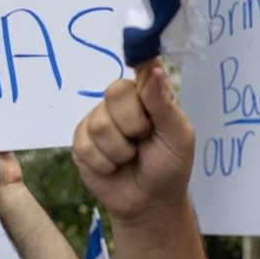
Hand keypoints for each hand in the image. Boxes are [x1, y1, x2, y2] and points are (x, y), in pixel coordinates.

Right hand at [73, 63, 193, 221]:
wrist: (150, 203)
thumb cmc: (169, 166)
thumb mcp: (178, 136)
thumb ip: (163, 104)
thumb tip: (153, 70)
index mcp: (148, 93)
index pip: (141, 65)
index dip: (139, 58)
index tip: (139, 55)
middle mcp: (121, 101)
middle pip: (115, 92)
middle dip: (133, 124)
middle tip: (143, 139)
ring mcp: (98, 119)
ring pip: (101, 125)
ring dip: (121, 151)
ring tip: (131, 157)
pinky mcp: (82, 142)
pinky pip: (87, 147)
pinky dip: (106, 164)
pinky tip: (114, 167)